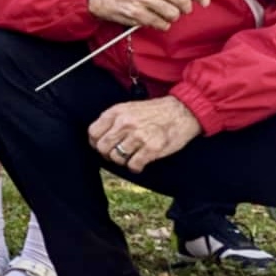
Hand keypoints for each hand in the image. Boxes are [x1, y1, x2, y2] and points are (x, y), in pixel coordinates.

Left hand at [88, 96, 203, 172]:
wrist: (183, 111)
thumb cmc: (155, 111)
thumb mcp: (129, 108)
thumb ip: (113, 120)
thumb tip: (97, 138)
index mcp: (117, 112)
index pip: (93, 133)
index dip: (96, 143)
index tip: (104, 146)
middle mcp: (125, 123)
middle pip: (102, 147)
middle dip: (108, 154)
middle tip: (118, 154)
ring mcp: (138, 136)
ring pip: (116, 158)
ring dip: (123, 161)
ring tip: (131, 157)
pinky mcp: (152, 148)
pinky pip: (133, 165)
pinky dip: (135, 167)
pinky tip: (141, 162)